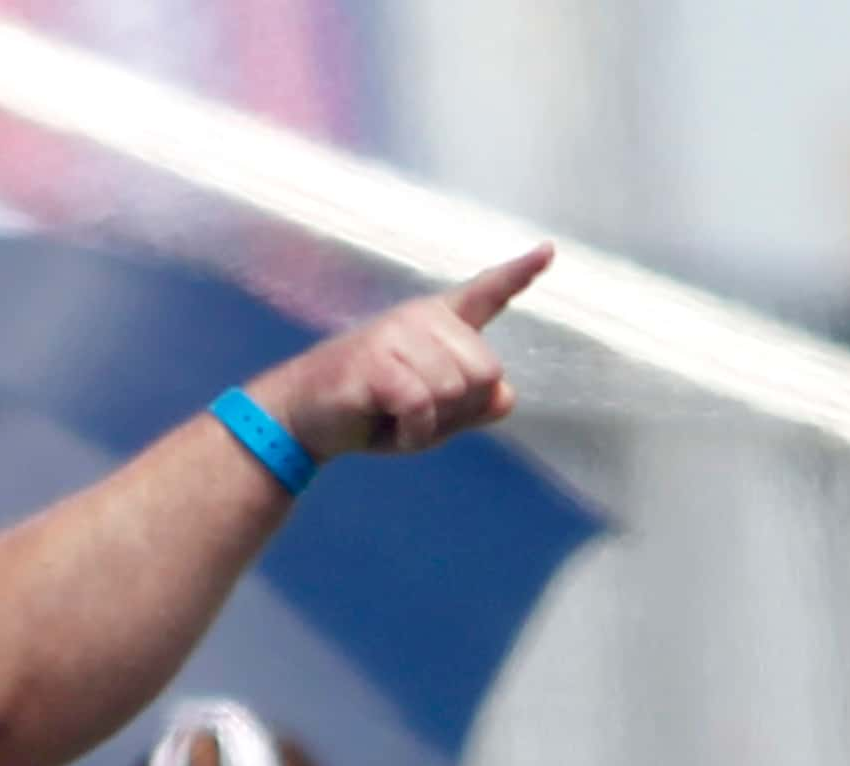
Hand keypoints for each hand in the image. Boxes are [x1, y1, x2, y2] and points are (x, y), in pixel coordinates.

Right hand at [248, 245, 553, 460]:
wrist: (302, 419)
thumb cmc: (367, 413)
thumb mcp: (431, 416)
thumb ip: (472, 406)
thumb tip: (505, 397)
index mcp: (437, 323)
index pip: (486, 293)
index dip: (518, 273)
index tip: (547, 250)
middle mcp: (421, 318)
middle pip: (485, 372)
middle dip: (459, 409)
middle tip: (418, 416)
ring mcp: (398, 335)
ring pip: (456, 390)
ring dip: (431, 424)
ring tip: (396, 418)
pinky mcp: (377, 361)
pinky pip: (422, 405)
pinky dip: (412, 431)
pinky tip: (390, 426)